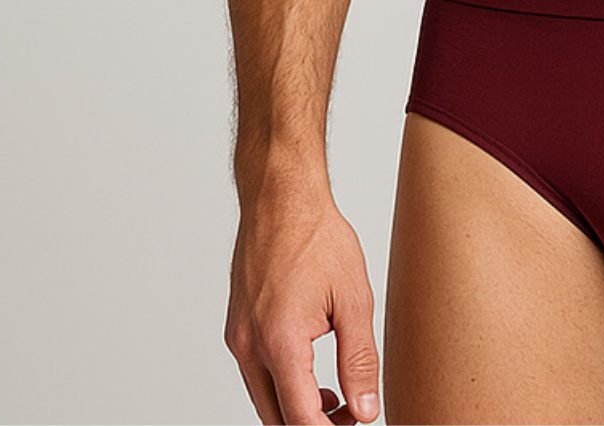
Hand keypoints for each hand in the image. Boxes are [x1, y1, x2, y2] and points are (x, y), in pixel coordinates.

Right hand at [224, 192, 380, 424]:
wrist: (281, 200)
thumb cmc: (318, 238)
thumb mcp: (354, 299)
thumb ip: (359, 361)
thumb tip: (366, 410)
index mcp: (280, 341)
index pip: (299, 418)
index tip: (355, 424)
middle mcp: (250, 347)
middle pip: (276, 417)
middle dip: (312, 423)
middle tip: (351, 415)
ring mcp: (239, 338)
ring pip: (264, 398)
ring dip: (297, 407)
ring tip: (336, 396)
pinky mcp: (237, 329)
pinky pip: (257, 373)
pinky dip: (283, 383)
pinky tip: (312, 371)